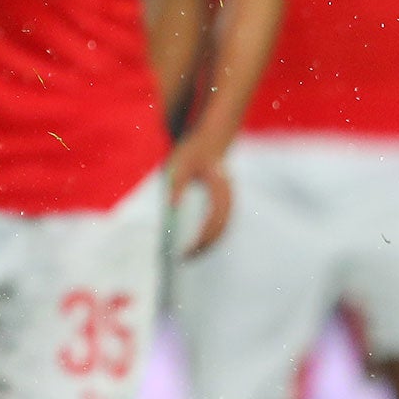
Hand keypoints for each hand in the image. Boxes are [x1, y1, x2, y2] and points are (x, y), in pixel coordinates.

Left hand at [166, 130, 233, 257]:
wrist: (211, 139)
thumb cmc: (193, 151)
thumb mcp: (179, 164)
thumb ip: (176, 185)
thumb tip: (171, 208)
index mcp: (220, 188)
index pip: (215, 220)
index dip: (202, 238)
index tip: (186, 249)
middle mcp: (227, 197)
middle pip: (221, 229)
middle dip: (205, 246)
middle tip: (184, 259)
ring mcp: (227, 200)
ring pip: (222, 228)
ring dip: (208, 243)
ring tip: (188, 256)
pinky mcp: (222, 202)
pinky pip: (219, 223)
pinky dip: (209, 235)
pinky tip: (194, 242)